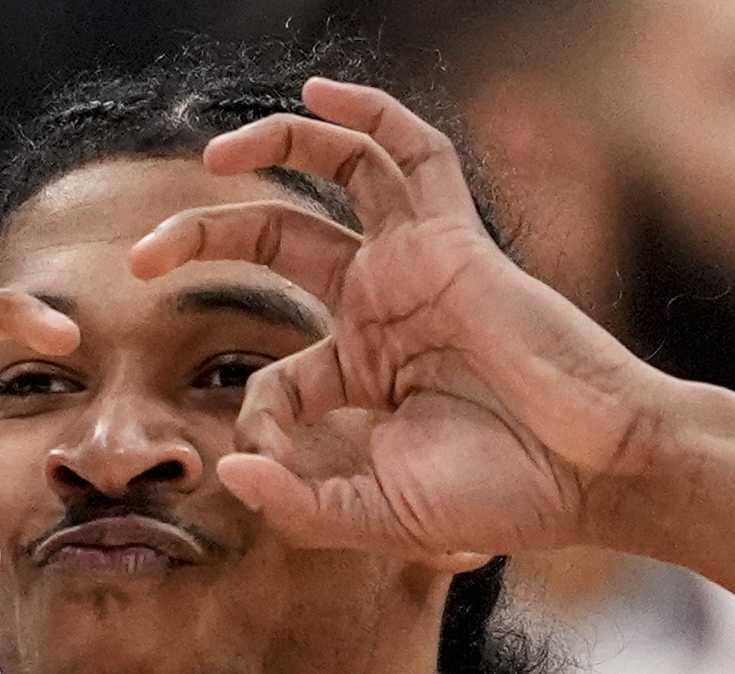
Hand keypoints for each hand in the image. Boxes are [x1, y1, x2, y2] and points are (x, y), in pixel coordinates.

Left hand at [128, 79, 663, 562]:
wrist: (595, 471)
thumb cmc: (506, 496)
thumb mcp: (381, 517)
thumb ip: (301, 506)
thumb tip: (230, 472)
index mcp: (363, 373)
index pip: (276, 377)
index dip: (252, 416)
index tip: (261, 458)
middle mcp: (382, 308)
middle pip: (274, 241)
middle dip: (202, 238)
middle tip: (140, 258)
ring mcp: (416, 267)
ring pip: (336, 173)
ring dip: (271, 149)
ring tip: (211, 158)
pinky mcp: (453, 241)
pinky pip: (410, 153)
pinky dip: (368, 115)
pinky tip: (318, 95)